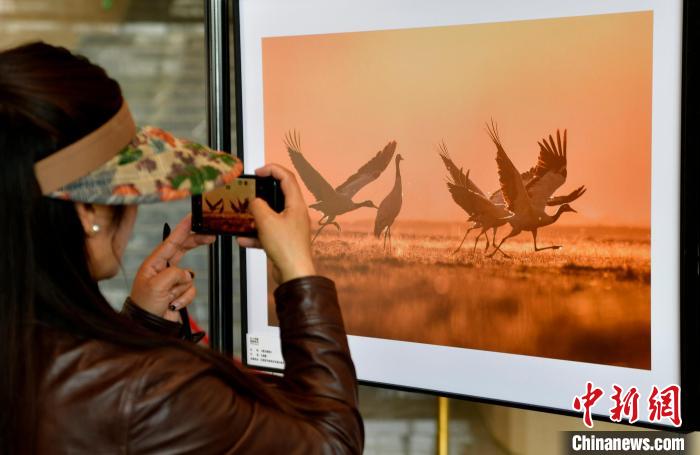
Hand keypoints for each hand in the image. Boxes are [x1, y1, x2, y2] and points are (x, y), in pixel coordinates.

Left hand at [130, 214, 215, 320]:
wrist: (148, 327)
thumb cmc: (144, 306)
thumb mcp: (156, 285)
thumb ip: (174, 273)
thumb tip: (187, 274)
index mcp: (154, 263)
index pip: (172, 241)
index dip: (184, 228)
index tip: (194, 217)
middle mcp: (163, 269)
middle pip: (184, 250)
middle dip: (196, 244)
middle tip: (210, 236)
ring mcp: (172, 281)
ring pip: (189, 277)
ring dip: (181, 289)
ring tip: (169, 298)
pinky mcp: (179, 293)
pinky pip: (191, 290)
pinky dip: (184, 299)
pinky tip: (173, 304)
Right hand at [237, 164, 315, 283]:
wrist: (294, 274)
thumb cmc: (287, 248)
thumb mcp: (266, 221)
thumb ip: (258, 206)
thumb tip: (254, 202)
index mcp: (296, 204)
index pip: (287, 177)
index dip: (272, 169)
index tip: (258, 172)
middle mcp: (296, 214)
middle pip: (280, 194)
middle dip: (263, 192)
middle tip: (251, 190)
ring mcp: (291, 227)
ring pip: (272, 214)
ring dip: (257, 215)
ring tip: (244, 216)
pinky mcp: (285, 241)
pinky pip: (268, 232)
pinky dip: (256, 234)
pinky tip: (244, 240)